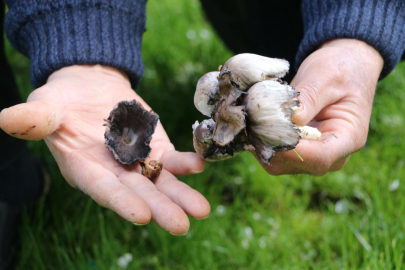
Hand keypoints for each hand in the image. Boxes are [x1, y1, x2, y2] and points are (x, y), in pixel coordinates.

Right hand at [0, 65, 209, 234]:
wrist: (90, 89)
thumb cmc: (62, 103)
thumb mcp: (46, 107)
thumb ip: (35, 118)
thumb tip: (7, 119)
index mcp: (86, 171)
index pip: (104, 191)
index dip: (121, 203)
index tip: (141, 216)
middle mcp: (115, 174)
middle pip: (139, 194)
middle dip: (160, 209)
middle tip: (181, 225)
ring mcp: (138, 163)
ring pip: (161, 183)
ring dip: (181, 196)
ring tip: (202, 210)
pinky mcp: (156, 148)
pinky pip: (172, 159)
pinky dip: (186, 163)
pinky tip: (200, 165)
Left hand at [258, 39, 383, 175]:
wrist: (341, 67)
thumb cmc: (339, 70)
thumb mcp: (327, 77)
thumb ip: (310, 98)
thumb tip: (291, 120)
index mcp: (349, 138)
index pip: (320, 157)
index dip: (292, 151)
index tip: (269, 133)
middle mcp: (332, 154)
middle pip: (296, 164)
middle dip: (271, 146)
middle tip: (251, 122)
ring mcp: (312, 153)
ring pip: (280, 162)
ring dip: (262, 144)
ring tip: (249, 119)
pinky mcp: (296, 149)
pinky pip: (274, 153)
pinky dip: (260, 140)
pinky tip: (252, 121)